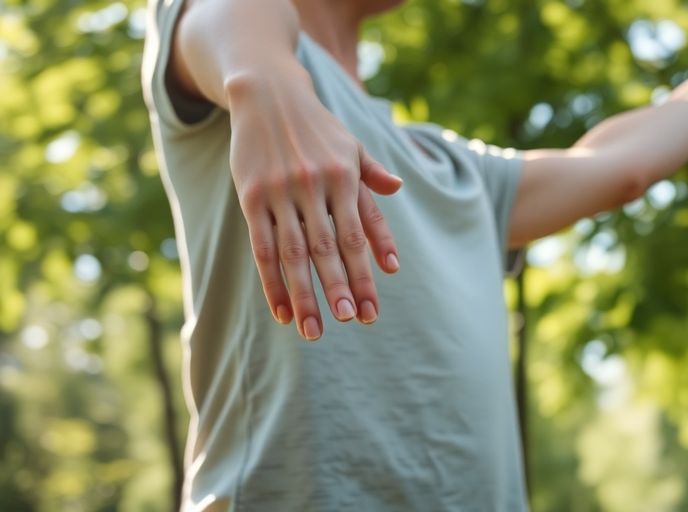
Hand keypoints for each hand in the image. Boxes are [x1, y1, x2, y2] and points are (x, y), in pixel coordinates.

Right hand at [226, 68, 401, 339]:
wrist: (268, 94)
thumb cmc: (318, 127)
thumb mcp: (352, 145)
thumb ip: (373, 173)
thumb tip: (399, 188)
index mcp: (345, 177)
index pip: (360, 236)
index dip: (367, 273)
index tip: (373, 308)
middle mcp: (315, 186)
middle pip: (328, 248)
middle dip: (340, 287)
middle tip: (350, 322)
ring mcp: (281, 193)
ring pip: (294, 254)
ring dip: (304, 294)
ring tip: (314, 331)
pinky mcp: (252, 197)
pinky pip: (263, 246)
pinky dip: (272, 281)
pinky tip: (281, 311)